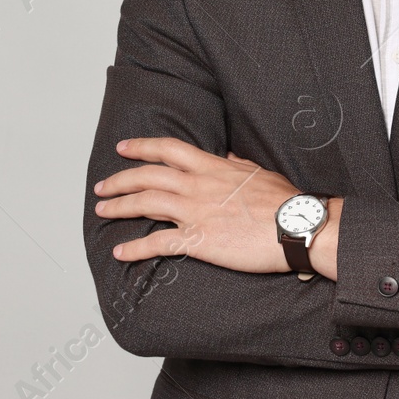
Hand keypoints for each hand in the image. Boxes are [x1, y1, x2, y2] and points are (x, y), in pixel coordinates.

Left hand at [93, 138, 301, 272]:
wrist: (296, 227)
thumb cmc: (284, 201)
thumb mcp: (258, 172)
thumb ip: (235, 164)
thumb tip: (225, 154)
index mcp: (212, 167)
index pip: (168, 150)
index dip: (142, 146)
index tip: (123, 148)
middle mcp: (197, 186)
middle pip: (148, 176)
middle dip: (120, 180)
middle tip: (102, 186)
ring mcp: (196, 212)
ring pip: (146, 203)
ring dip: (119, 207)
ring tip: (102, 210)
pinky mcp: (198, 241)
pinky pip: (158, 243)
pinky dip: (135, 248)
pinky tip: (120, 252)